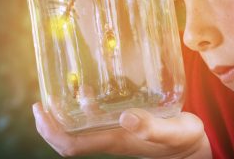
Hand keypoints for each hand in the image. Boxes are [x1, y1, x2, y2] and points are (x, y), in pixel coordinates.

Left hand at [32, 102, 210, 157]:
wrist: (194, 146)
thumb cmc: (183, 140)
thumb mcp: (172, 132)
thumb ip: (151, 127)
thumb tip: (125, 118)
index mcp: (115, 141)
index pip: (71, 145)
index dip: (50, 131)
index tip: (40, 110)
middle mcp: (110, 137)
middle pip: (68, 138)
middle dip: (50, 122)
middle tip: (41, 99)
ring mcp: (116, 131)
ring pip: (81, 126)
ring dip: (67, 111)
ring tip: (64, 87)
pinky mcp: (126, 123)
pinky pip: (97, 117)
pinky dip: (88, 105)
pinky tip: (93, 86)